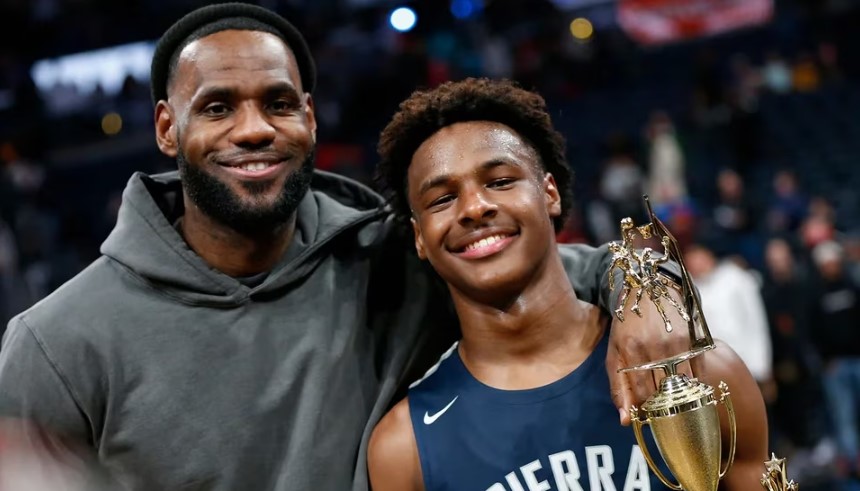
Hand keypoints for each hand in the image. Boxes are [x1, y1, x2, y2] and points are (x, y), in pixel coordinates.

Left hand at [606, 289, 694, 424]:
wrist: (649, 286)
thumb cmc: (627, 324)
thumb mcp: (614, 351)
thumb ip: (618, 386)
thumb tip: (625, 421)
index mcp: (632, 349)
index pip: (642, 393)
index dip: (645, 409)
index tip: (646, 415)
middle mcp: (656, 346)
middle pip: (664, 392)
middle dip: (663, 407)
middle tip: (661, 411)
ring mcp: (678, 343)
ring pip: (685, 386)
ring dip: (681, 399)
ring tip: (674, 402)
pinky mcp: (695, 339)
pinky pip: (700, 373)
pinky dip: (695, 386)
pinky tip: (688, 388)